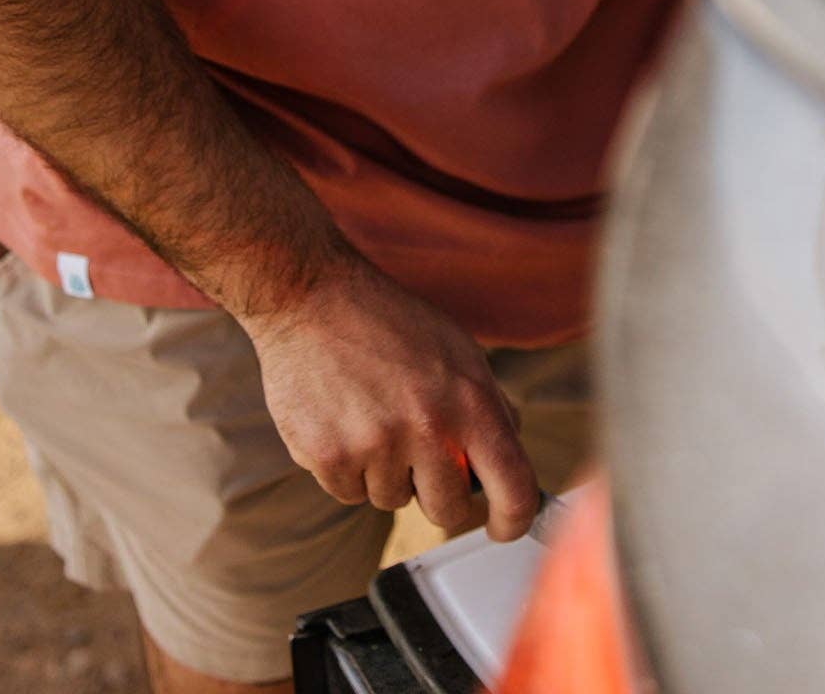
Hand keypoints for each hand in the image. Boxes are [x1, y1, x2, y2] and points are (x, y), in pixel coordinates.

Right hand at [242, 257, 539, 540]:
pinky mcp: (330, 458)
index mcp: (469, 399)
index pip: (514, 487)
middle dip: (436, 489)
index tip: (502, 526)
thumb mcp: (457, 347)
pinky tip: (342, 419)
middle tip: (416, 447)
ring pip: (394, 500)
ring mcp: (376, 446)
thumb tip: (507, 454)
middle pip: (448, 509)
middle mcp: (427, 428)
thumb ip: (487, 403)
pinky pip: (350, 495)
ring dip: (386, 471)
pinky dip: (348, 468)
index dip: (513, 519)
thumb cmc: (386, 320)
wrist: (310, 297)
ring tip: (370, 414)